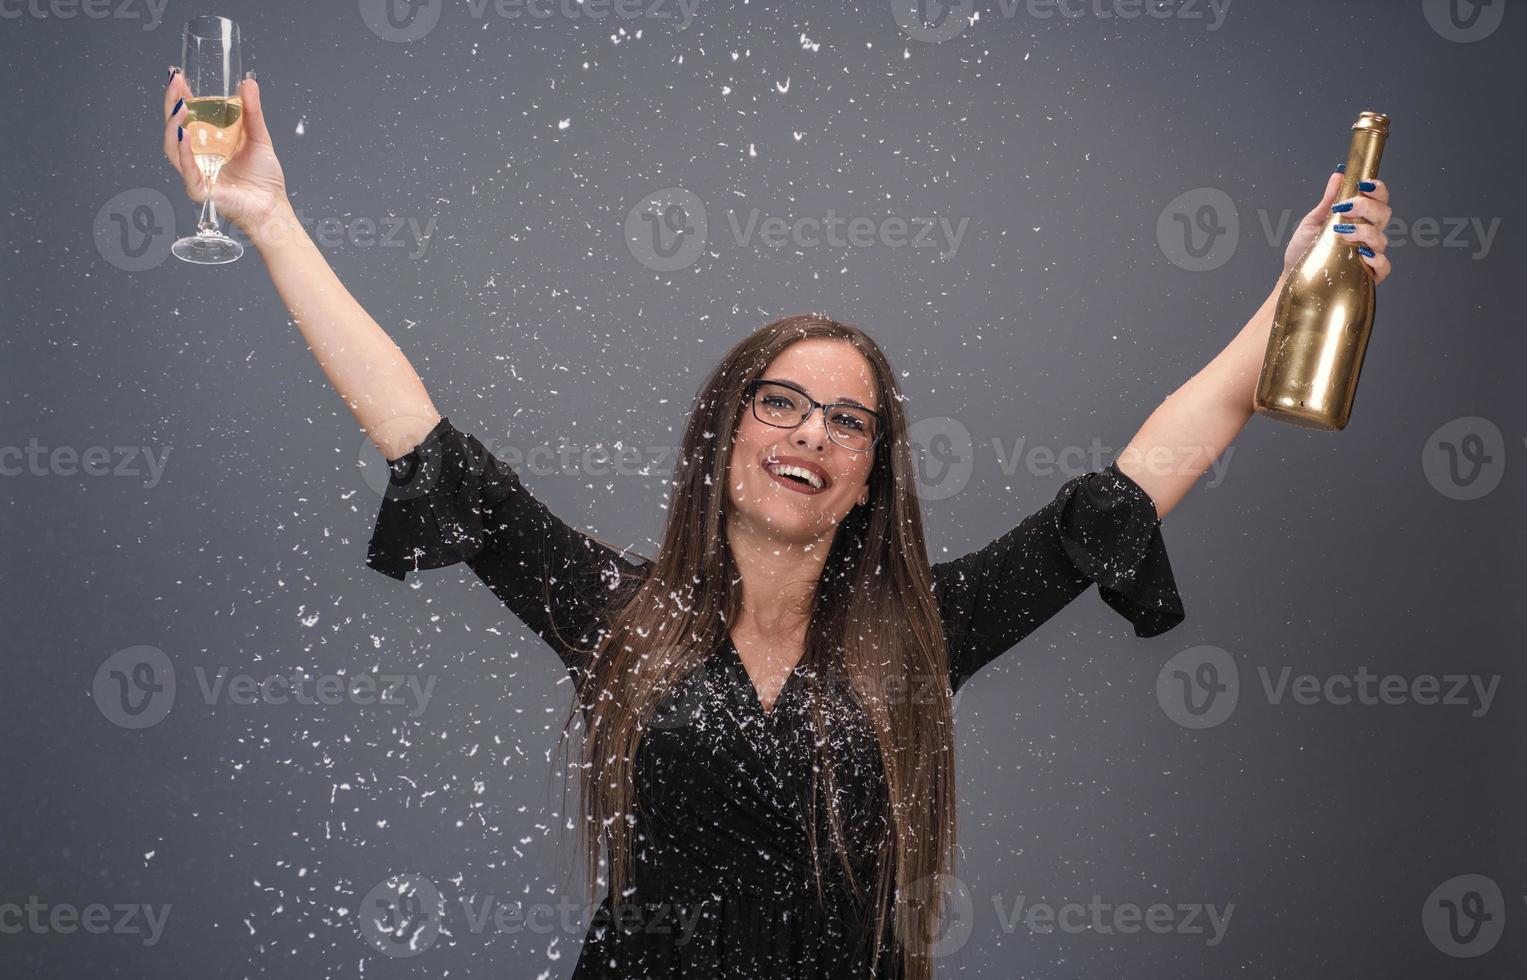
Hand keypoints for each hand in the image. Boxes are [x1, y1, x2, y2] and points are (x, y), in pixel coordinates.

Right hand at [162, 68, 288, 234]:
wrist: (273, 207)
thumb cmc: (265, 178)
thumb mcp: (259, 138)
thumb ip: (251, 111)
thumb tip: (248, 82)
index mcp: (207, 144)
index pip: (187, 117)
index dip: (180, 96)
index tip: (179, 76)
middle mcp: (197, 157)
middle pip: (175, 128)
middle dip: (172, 104)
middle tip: (175, 82)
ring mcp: (196, 173)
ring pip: (174, 147)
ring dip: (174, 125)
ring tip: (179, 106)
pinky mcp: (200, 190)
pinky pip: (187, 170)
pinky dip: (184, 153)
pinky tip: (184, 136)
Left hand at [1282, 169, 1392, 284]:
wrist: (1292, 274)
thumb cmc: (1303, 249)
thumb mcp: (1312, 221)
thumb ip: (1328, 200)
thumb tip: (1338, 174)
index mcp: (1358, 219)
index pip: (1378, 200)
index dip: (1377, 190)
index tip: (1363, 184)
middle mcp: (1367, 235)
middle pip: (1384, 214)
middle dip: (1367, 207)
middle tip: (1345, 208)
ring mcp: (1369, 255)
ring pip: (1382, 239)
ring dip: (1364, 231)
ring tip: (1342, 232)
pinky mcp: (1367, 275)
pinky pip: (1383, 266)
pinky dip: (1377, 260)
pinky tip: (1363, 255)